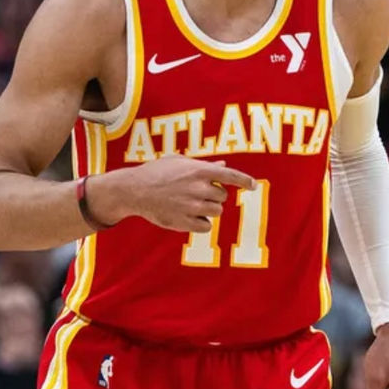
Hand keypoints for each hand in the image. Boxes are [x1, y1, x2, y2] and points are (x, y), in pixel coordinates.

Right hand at [90, 155, 256, 231]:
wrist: (134, 190)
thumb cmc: (156, 172)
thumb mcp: (179, 162)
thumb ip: (203, 166)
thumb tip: (223, 166)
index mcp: (199, 170)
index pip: (232, 176)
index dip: (245, 181)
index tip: (254, 186)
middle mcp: (199, 188)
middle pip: (222, 197)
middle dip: (213, 195)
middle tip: (195, 192)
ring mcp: (193, 206)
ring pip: (216, 212)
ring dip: (207, 209)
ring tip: (189, 203)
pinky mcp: (185, 222)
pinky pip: (206, 226)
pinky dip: (200, 222)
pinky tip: (187, 215)